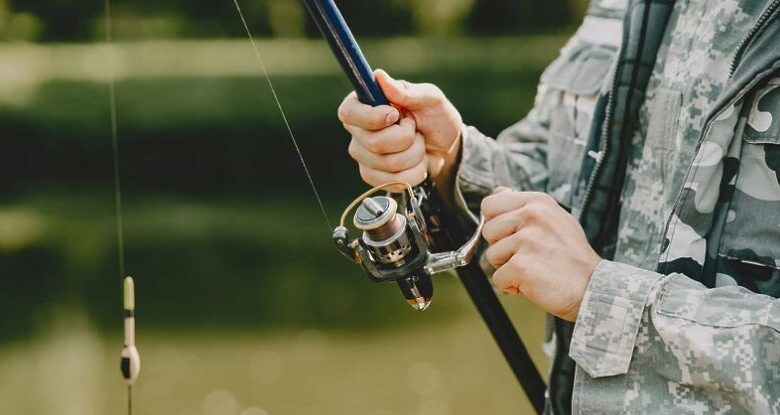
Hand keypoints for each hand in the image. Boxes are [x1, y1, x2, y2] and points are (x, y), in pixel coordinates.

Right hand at [338, 69, 461, 189]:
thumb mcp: (429, 98)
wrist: (446, 147)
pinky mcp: (372, 175)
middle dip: (406, 138)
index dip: (372, 118)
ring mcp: (363, 155)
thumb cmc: (436, 116)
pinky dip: (414, 173)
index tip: (395, 115)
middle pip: (374, 143)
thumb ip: (405, 91)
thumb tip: (379, 77)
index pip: (348, 113)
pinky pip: (392, 181)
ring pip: (388, 164)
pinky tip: (416, 162)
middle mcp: (358, 130)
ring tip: (418, 144)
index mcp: (364, 104)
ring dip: (414, 155)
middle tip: (415, 129)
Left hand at [481, 188, 601, 321]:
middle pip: (488, 230)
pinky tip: (532, 282)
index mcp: (537, 202)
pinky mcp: (520, 266)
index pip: (490, 204)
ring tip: (533, 268)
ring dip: (507, 267)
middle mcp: (532, 216)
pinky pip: (497, 278)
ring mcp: (526, 240)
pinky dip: (511, 286)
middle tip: (527, 255)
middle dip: (501, 247)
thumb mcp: (554, 218)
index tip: (510, 233)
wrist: (593, 286)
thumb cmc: (572, 257)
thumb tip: (498, 191)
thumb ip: (524, 206)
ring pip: (491, 255)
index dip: (495, 222)